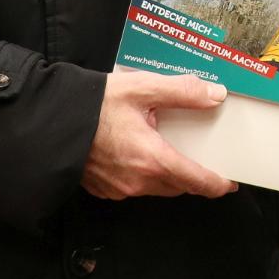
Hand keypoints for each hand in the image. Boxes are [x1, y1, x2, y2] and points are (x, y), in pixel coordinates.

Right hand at [82, 70, 237, 199]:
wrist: (50, 120)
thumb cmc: (94, 104)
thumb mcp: (142, 88)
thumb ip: (183, 92)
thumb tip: (215, 95)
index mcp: (152, 159)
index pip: (196, 181)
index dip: (216, 184)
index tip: (229, 184)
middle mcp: (137, 181)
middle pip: (178, 186)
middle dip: (193, 178)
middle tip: (203, 162)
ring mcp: (119, 188)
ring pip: (156, 189)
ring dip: (168, 176)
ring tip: (172, 154)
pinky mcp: (103, 189)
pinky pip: (134, 188)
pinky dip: (144, 176)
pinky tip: (140, 156)